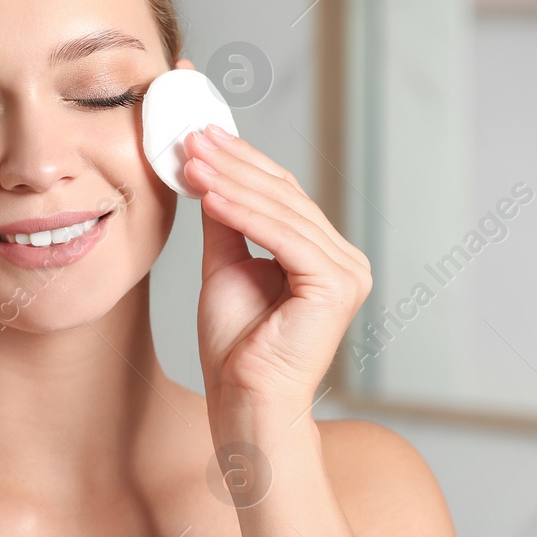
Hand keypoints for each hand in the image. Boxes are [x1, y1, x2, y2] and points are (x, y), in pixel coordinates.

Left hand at [175, 66, 371, 425]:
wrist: (245, 403)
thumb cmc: (236, 348)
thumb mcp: (223, 267)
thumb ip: (225, 221)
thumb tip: (207, 171)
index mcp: (323, 255)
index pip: (281, 193)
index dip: (239, 159)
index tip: (198, 132)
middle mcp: (344, 260)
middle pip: (283, 195)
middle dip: (232, 162)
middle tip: (189, 133)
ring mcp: (346, 272)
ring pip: (281, 211)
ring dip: (230, 181)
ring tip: (189, 159)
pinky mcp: (336, 286)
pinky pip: (283, 238)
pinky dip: (243, 214)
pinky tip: (208, 194)